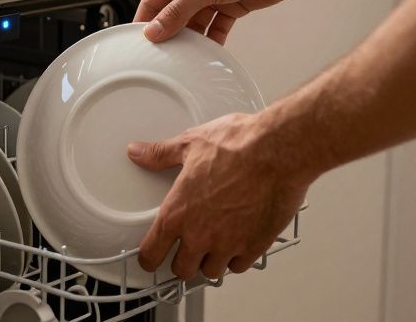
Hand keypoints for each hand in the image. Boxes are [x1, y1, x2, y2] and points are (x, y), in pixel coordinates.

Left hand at [127, 113, 310, 280]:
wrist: (277, 151)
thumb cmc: (237, 145)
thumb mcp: (190, 144)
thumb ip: (160, 154)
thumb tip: (138, 152)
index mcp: (178, 212)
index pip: (152, 253)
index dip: (148, 258)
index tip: (150, 257)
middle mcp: (200, 234)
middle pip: (182, 270)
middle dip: (181, 262)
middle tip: (185, 250)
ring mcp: (228, 244)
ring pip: (211, 272)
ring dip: (209, 262)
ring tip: (212, 246)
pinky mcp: (254, 246)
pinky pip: (239, 266)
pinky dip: (236, 258)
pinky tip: (237, 243)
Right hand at [135, 0, 310, 43]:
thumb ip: (178, 11)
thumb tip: (154, 29)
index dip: (146, 21)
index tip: (140, 43)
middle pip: (173, 14)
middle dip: (170, 33)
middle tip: (163, 56)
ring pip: (194, 23)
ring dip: (192, 39)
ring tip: (185, 58)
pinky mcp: (230, 6)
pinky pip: (215, 27)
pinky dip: (212, 40)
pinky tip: (208, 53)